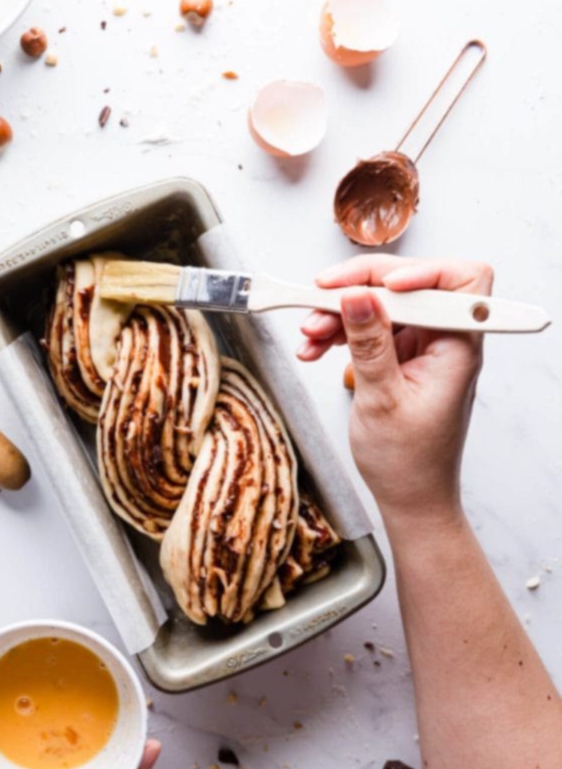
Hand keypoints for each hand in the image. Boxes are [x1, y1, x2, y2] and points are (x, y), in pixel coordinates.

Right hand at [297, 256, 493, 520]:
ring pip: (383, 305)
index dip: (419, 272)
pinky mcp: (404, 354)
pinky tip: (316, 346)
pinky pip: (372, 327)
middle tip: (320, 299)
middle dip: (360, 290)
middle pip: (408, 286)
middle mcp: (446, 339)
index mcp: (458, 347)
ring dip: (342, 313)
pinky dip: (342, 332)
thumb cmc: (408, 461)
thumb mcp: (381, 399)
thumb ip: (369, 342)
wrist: (409, 497)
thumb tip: (356, 296)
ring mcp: (425, 346)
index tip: (375, 286)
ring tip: (310, 334)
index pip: (457, 281)